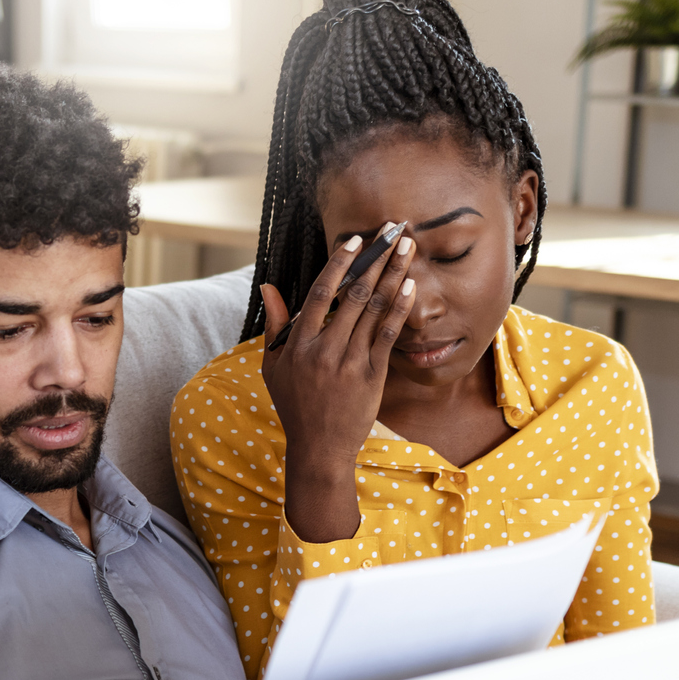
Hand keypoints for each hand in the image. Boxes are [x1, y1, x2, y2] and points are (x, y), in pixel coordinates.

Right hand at [260, 230, 418, 543]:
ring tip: (409, 248)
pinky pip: (388, 336)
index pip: (321, 293)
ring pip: (374, 310)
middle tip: (395, 230)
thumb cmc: (294, 404)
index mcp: (299, 344)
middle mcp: (324, 351)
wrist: (319, 448)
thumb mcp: (273, 366)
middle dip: (377, 259)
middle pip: (354, 294)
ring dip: (393, 275)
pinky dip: (399, 309)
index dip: (340, 263)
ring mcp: (349, 364)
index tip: (357, 240)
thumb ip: (275, 324)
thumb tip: (268, 285)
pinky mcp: (372, 377)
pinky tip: (410, 286)